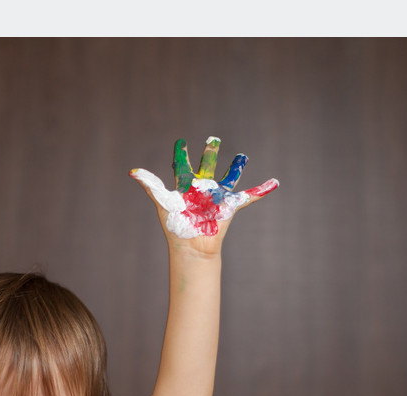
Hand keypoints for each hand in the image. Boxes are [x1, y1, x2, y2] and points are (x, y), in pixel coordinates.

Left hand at [130, 136, 277, 250]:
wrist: (192, 246)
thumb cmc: (175, 226)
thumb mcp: (162, 202)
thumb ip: (151, 185)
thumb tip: (133, 171)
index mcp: (183, 186)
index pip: (181, 166)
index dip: (181, 154)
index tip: (180, 142)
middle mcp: (200, 189)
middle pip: (206, 165)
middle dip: (210, 152)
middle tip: (213, 139)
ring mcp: (216, 197)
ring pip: (228, 177)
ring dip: (236, 166)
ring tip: (242, 155)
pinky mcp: (229, 205)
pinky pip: (248, 196)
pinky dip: (261, 190)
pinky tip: (274, 182)